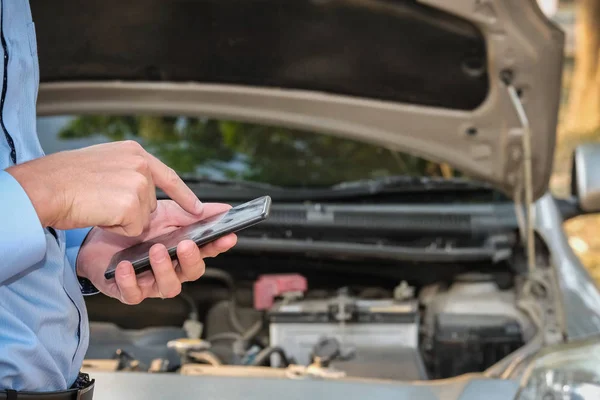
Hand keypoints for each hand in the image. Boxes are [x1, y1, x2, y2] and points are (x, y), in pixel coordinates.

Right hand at [6, 141, 201, 235]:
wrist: (44, 187)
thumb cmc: (64, 178)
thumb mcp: (103, 162)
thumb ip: (127, 170)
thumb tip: (142, 188)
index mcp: (134, 152)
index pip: (168, 176)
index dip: (184, 195)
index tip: (199, 209)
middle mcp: (141, 165)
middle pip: (151, 203)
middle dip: (131, 210)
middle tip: (101, 200)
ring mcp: (138, 184)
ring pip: (142, 218)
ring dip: (122, 219)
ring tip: (98, 205)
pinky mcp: (132, 205)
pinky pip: (133, 229)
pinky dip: (116, 229)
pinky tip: (99, 214)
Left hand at [77, 200, 237, 302]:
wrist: (97, 237)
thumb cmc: (136, 228)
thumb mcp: (166, 214)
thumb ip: (193, 213)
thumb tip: (225, 209)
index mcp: (184, 252)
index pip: (208, 250)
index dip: (219, 245)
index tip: (227, 236)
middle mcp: (173, 270)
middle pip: (192, 273)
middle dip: (191, 259)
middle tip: (186, 244)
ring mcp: (152, 283)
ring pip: (169, 287)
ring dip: (164, 269)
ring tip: (156, 250)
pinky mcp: (128, 291)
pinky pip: (134, 294)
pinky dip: (130, 281)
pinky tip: (126, 265)